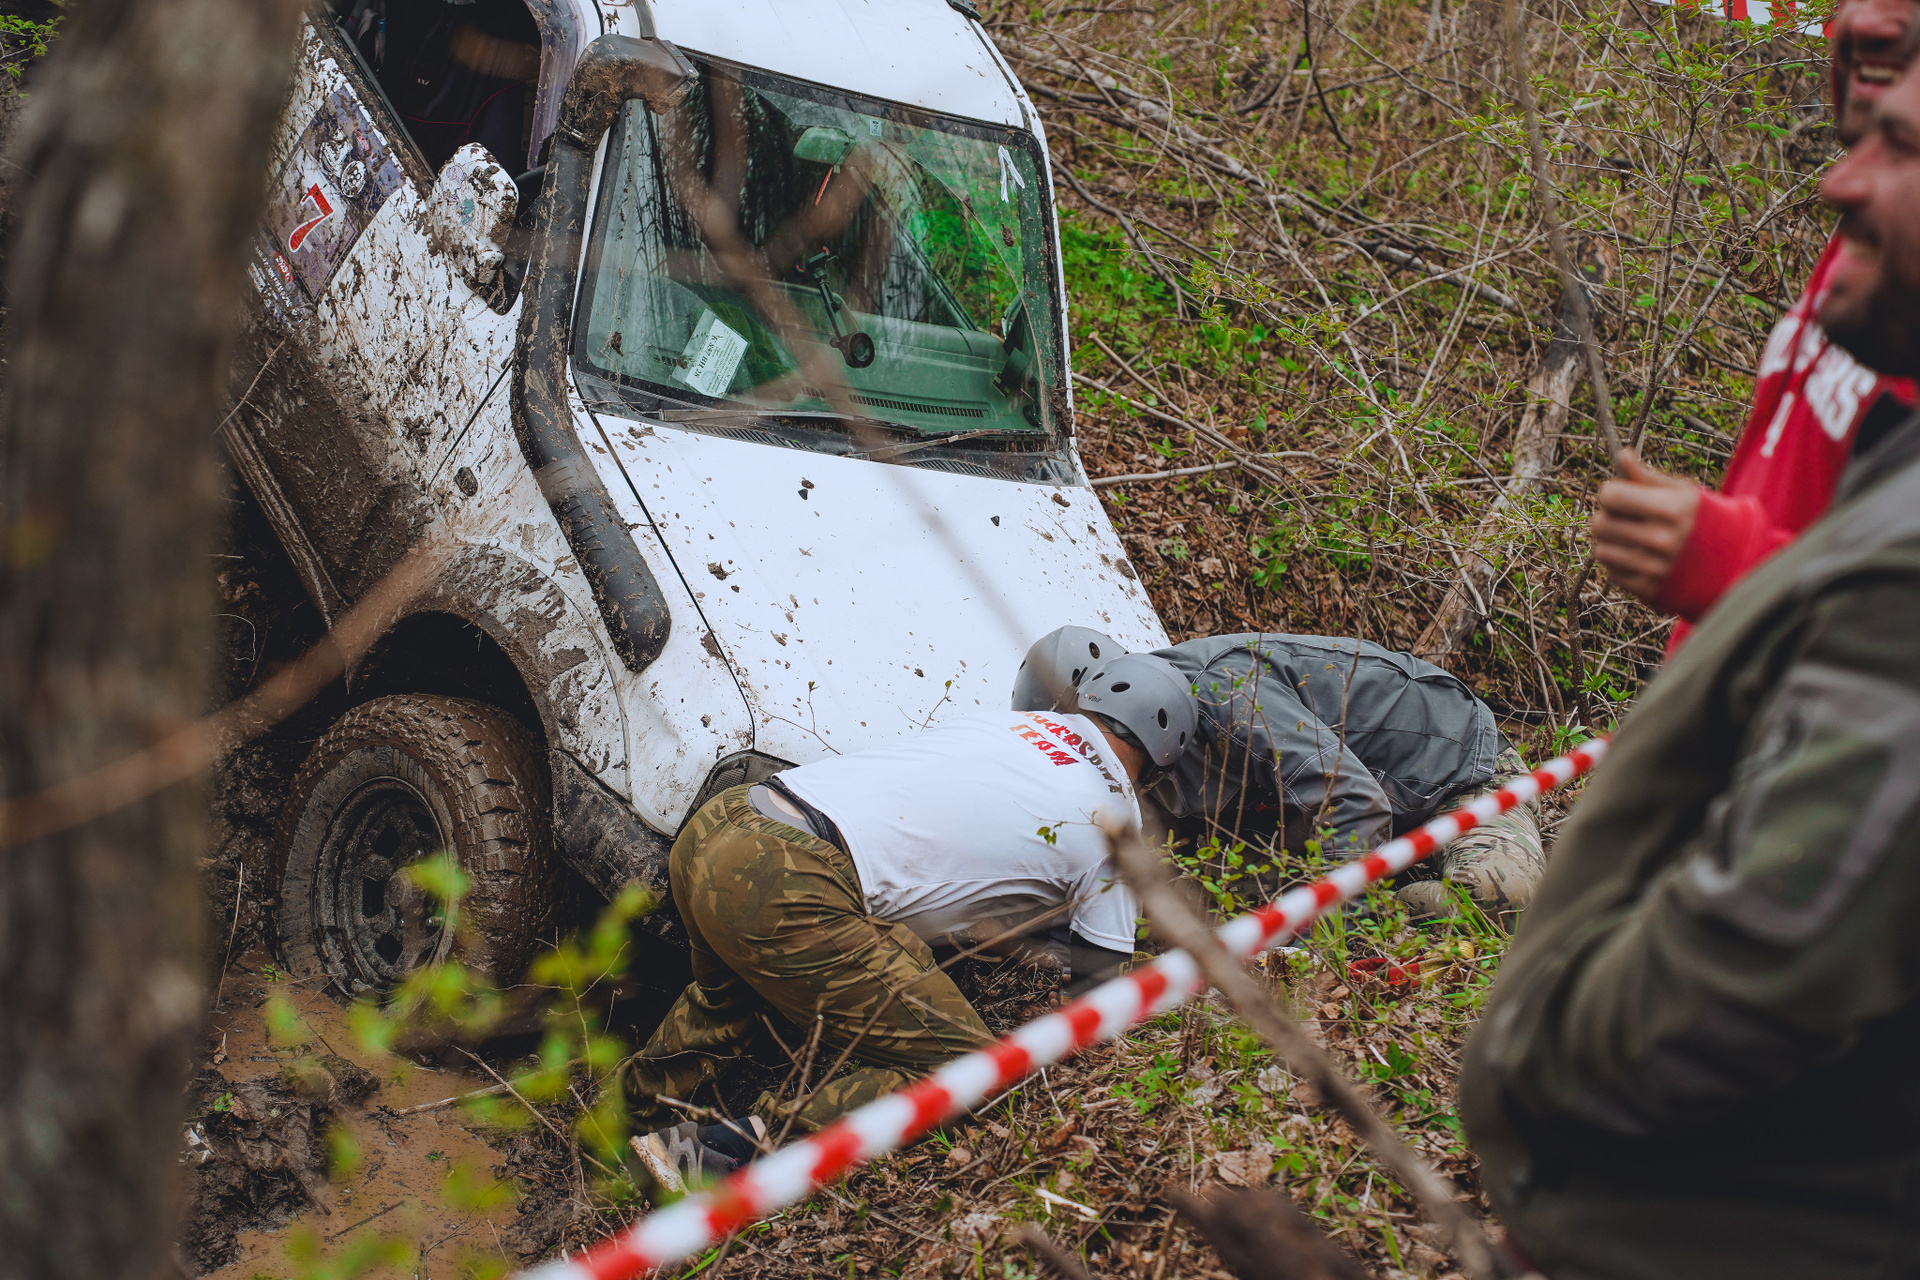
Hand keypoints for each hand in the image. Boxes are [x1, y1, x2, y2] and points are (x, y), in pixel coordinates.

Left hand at [1589, 449, 1700, 604]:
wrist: (1724, 560)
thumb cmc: (1696, 518)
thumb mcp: (1680, 491)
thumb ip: (1646, 476)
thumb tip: (1622, 455)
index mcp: (1673, 509)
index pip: (1610, 495)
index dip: (1610, 492)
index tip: (1620, 494)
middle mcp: (1664, 540)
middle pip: (1599, 524)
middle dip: (1608, 517)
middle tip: (1625, 517)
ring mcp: (1655, 567)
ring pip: (1600, 550)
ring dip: (1611, 542)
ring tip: (1632, 537)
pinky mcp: (1647, 588)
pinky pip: (1610, 572)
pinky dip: (1619, 562)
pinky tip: (1638, 556)